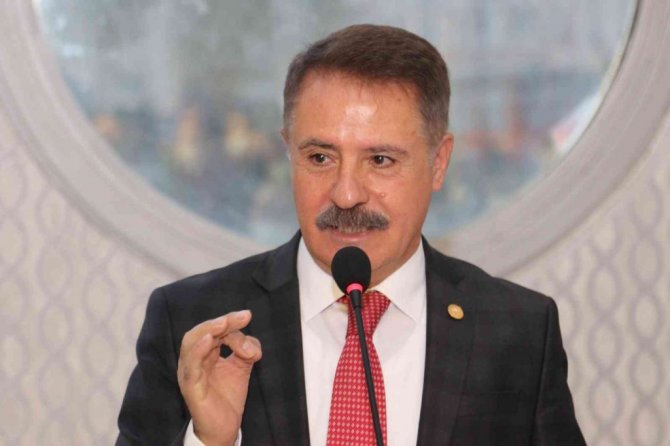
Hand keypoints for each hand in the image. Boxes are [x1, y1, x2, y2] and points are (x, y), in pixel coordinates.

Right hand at [177, 310, 261, 445]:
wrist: (224, 428)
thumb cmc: (228, 397)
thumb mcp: (241, 367)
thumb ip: (247, 350)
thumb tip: (251, 344)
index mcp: (204, 353)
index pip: (213, 330)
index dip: (229, 321)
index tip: (247, 315)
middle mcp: (193, 360)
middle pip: (200, 332)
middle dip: (221, 322)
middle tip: (240, 317)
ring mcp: (190, 373)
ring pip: (191, 345)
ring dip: (209, 331)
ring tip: (224, 324)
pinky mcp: (191, 388)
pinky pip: (191, 367)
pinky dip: (198, 351)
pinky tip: (209, 340)